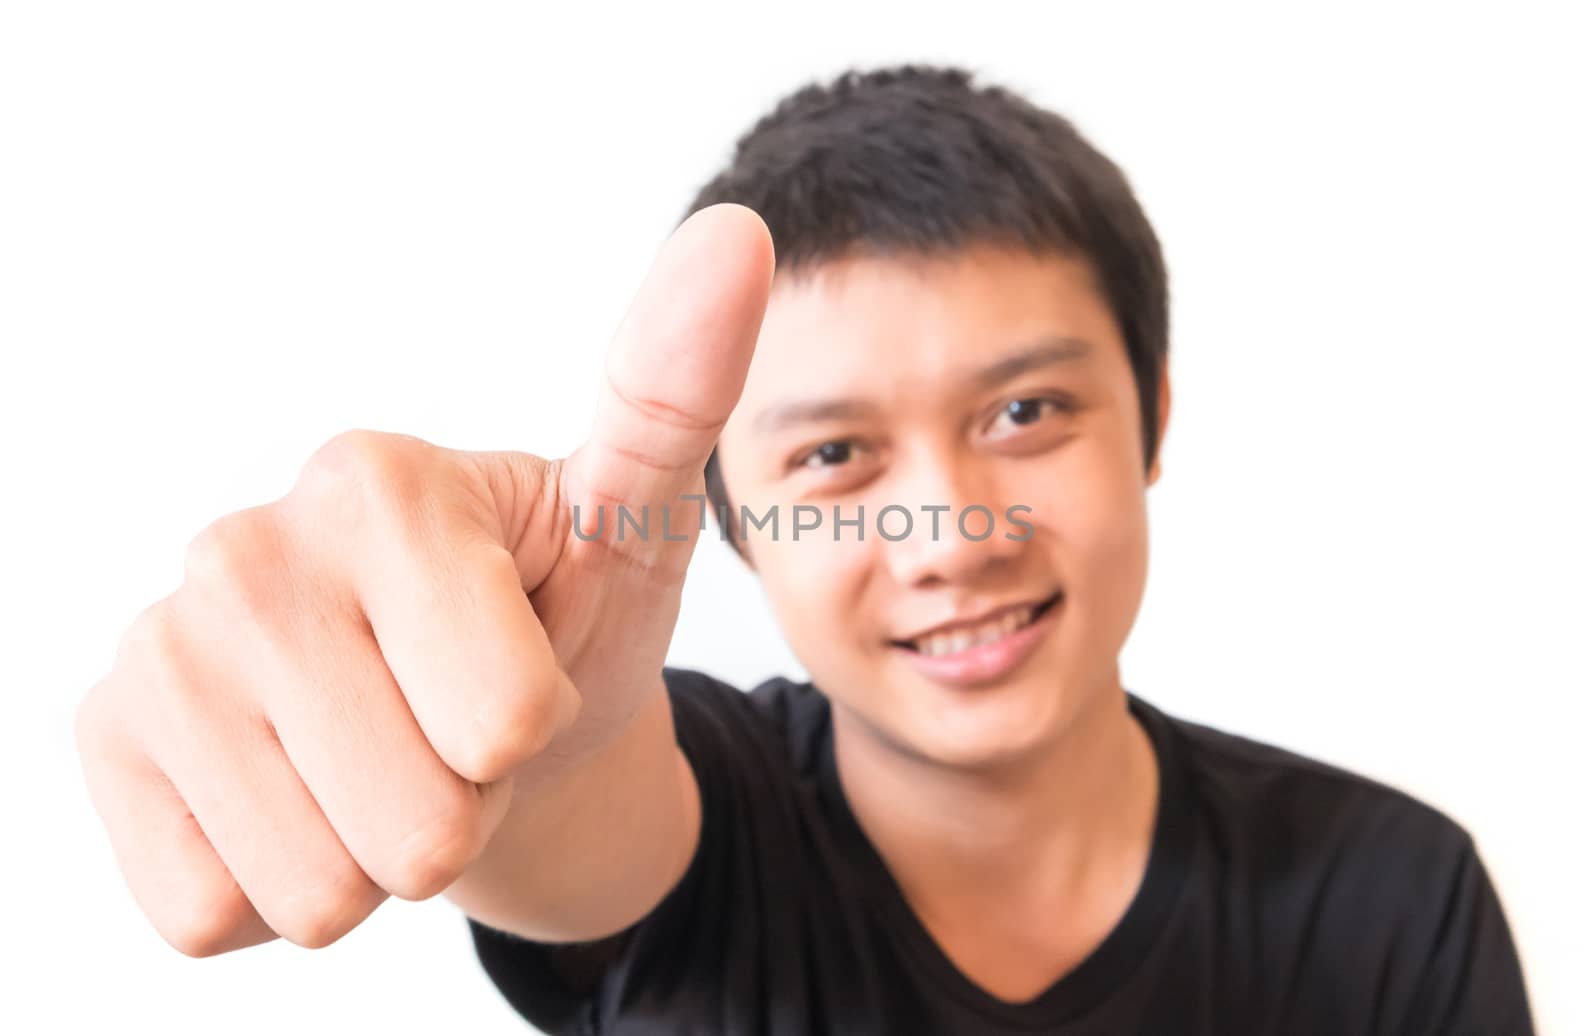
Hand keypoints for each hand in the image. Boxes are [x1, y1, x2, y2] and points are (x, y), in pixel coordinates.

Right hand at [74, 203, 774, 955]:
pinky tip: (296, 792)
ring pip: (318, 894)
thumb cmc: (553, 616)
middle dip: (457, 808)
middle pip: (420, 830)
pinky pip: (219, 917)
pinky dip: (279, 888)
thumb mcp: (630, 526)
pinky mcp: (105, 742)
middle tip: (445, 730)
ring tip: (378, 759)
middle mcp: (243, 551)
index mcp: (377, 482)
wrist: (456, 713)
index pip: (507, 725)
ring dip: (372, 857)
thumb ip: (671, 401)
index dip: (532, 726)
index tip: (512, 660)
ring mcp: (160, 651)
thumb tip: (737, 234)